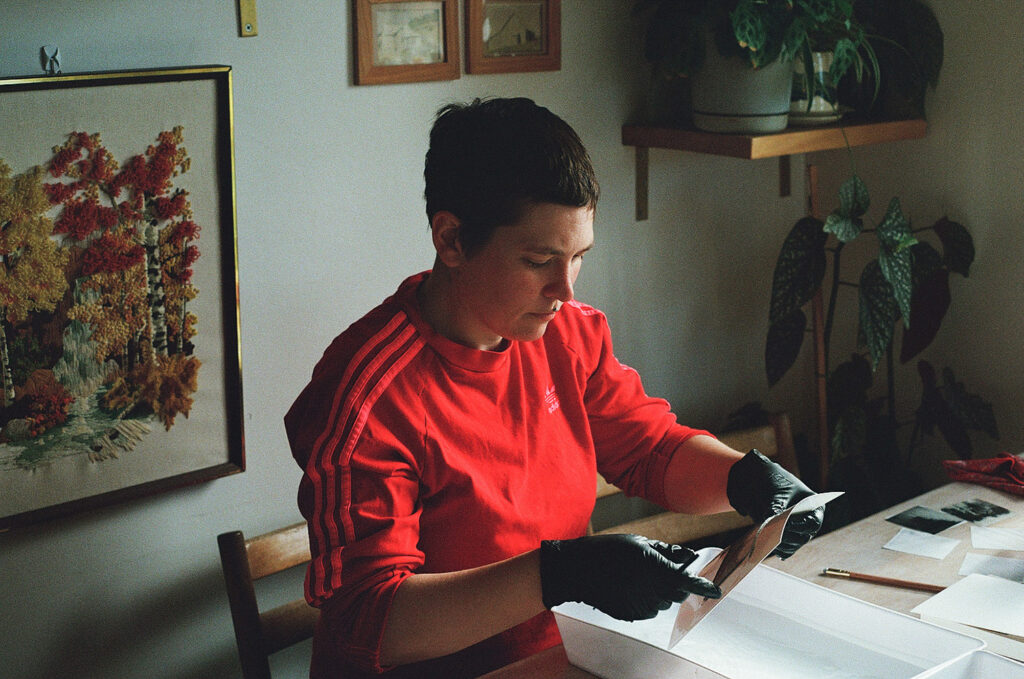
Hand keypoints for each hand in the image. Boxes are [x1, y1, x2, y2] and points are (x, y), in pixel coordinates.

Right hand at [539, 534, 719, 620]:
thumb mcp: (639, 543)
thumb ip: (667, 552)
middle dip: (676, 583)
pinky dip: (645, 600)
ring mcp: (641, 606)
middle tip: (660, 569)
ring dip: (659, 591)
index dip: (705, 586)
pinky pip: (647, 609)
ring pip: (663, 602)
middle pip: (678, 593)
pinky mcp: (632, 615)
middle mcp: (652, 591)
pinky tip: (629, 587)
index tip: (716, 589)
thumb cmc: (609, 551)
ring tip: (638, 576)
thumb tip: (688, 556)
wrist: (579, 571)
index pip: (689, 581)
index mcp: (657, 570)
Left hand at [726, 449, 823, 558]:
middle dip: (786, 536)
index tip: (785, 524)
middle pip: (803, 538)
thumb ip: (776, 507)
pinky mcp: (784, 536)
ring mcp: (796, 531)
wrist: (759, 480)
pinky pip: (784, 550)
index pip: (813, 523)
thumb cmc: (773, 482)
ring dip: (778, 543)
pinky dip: (775, 548)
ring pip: (792, 546)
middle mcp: (807, 521)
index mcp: (814, 507)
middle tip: (771, 530)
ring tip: (765, 533)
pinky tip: (766, 544)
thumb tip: (772, 522)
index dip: (800, 526)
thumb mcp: (777, 492)